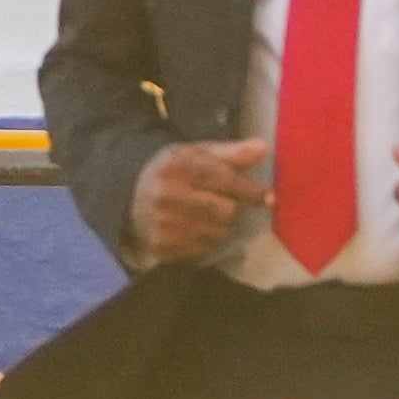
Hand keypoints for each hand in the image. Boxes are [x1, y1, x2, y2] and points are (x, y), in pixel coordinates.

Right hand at [130, 137, 269, 265]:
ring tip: (204, 216)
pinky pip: (203, 250)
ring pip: (218, 234)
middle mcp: (168, 194)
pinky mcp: (163, 246)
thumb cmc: (173, 171)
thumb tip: (264, 148)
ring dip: (219, 227)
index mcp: (177, 166)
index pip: (223, 180)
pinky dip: (205, 242)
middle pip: (226, 211)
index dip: (250, 190)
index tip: (269, 198)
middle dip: (229, 208)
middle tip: (219, 202)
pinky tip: (192, 229)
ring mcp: (164, 223)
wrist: (129, 193)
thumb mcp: (196, 154)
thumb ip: (232, 153)